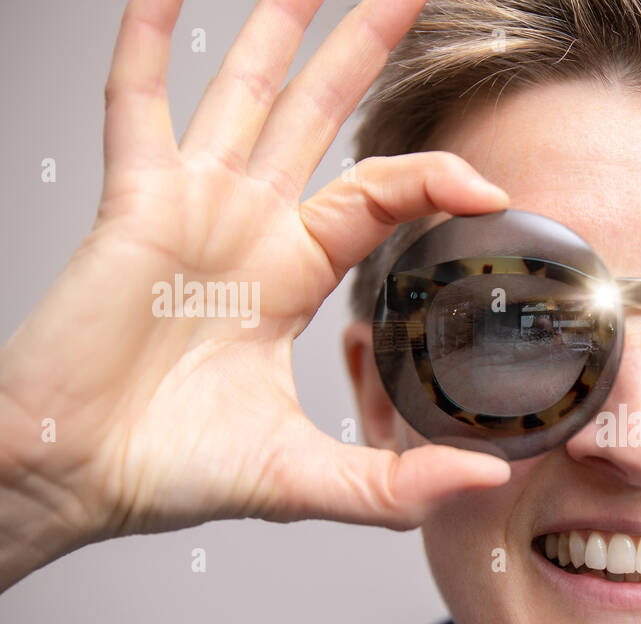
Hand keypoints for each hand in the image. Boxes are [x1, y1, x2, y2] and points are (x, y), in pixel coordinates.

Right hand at [0, 0, 510, 587]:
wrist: (76, 475)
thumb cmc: (173, 469)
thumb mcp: (306, 479)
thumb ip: (394, 485)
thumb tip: (486, 479)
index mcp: (292, 275)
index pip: (377, 196)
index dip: (431, 179)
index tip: (490, 187)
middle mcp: (248, 227)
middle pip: (319, 116)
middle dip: (362, 52)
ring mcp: (189, 206)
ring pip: (244, 92)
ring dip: (280, 26)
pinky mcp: (132, 205)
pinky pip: (137, 104)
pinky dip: (147, 41)